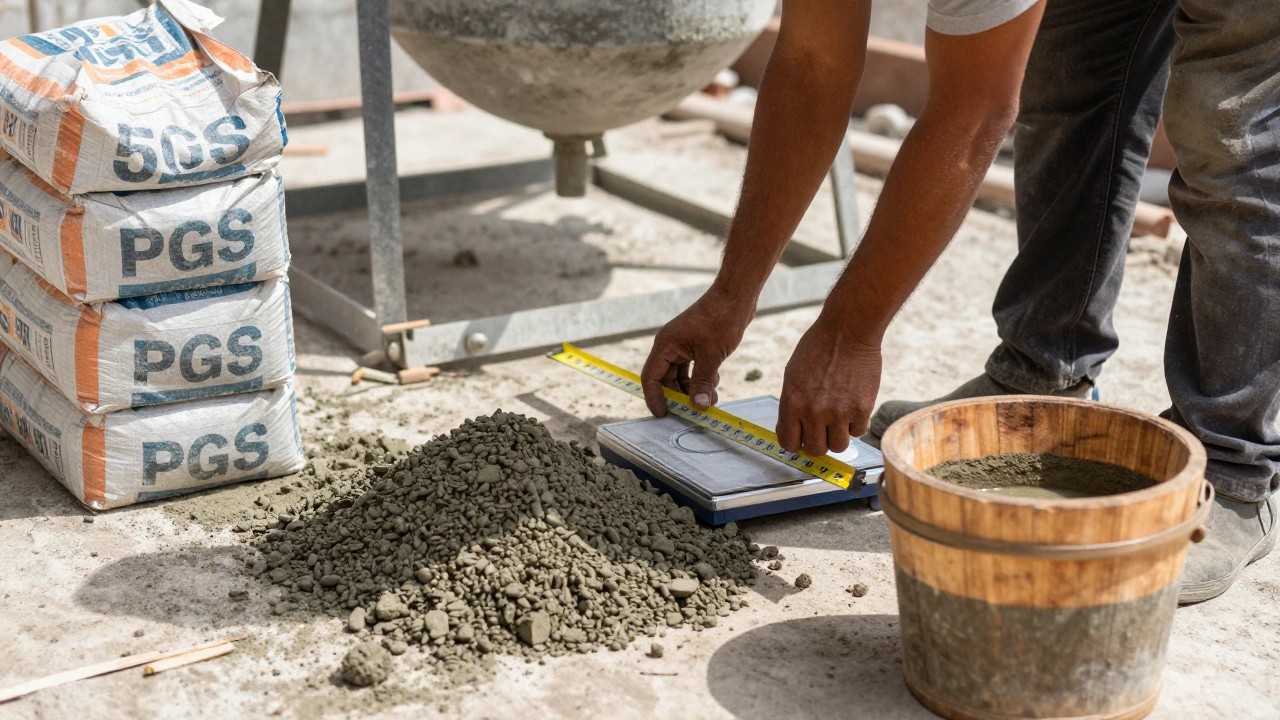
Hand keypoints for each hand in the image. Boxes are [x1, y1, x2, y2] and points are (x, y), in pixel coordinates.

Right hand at [641, 285, 754, 415]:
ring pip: (682, 375)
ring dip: (693, 389)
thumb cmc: (721, 320)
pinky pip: (693, 368)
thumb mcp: (711, 356)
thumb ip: (702, 383)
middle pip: (666, 379)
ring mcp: (683, 345)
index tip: (664, 415)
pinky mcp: (696, 345)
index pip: (650, 377)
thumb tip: (698, 406)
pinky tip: (715, 385)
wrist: (736, 296)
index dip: (655, 398)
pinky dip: (701, 379)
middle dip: (679, 396)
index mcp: (665, 345)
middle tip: (693, 412)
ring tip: (710, 401)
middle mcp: (670, 346)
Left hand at [777, 313, 881, 455]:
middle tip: (822, 431)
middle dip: (818, 442)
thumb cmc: (818, 348)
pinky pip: (858, 432)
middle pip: (815, 450)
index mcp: (792, 402)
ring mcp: (839, 412)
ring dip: (838, 437)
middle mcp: (813, 411)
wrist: (848, 331)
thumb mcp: (793, 374)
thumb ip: (792, 403)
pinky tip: (852, 407)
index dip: (795, 443)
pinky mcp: (861, 409)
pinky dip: (855, 424)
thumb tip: (792, 429)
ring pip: (838, 447)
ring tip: (838, 420)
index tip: (801, 438)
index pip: (789, 443)